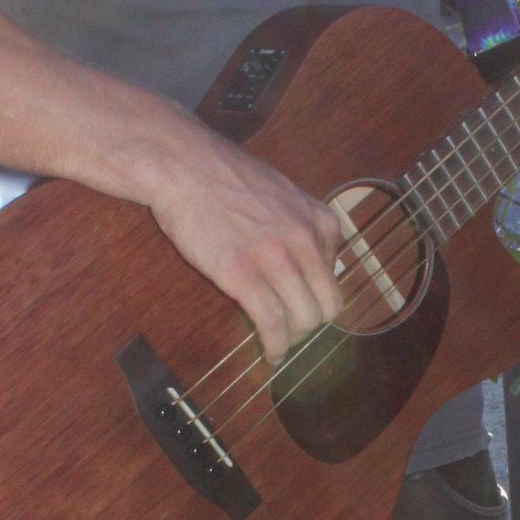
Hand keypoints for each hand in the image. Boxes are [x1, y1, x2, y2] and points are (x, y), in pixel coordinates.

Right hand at [141, 128, 343, 366]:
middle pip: (327, 306)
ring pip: (304, 320)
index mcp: (320, 220)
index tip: (298, 308)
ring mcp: (275, 257)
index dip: (316, 300)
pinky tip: (270, 354)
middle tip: (289, 332)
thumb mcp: (282, 194)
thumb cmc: (224, 177)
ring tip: (277, 344)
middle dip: (310, 326)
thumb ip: (301, 227)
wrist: (183, 165)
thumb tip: (310, 263)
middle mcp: (306, 239)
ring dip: (293, 340)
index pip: (335, 279)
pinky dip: (275, 347)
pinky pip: (272, 324)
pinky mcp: (243, 274)